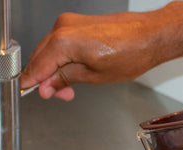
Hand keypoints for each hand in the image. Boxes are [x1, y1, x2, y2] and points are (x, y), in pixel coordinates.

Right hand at [20, 2, 182, 100]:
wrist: (151, 36)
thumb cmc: (131, 54)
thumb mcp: (95, 76)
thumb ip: (65, 79)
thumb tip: (47, 86)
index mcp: (63, 41)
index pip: (37, 65)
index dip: (34, 83)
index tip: (32, 94)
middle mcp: (63, 27)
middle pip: (40, 56)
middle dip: (46, 78)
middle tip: (58, 95)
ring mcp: (71, 22)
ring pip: (50, 50)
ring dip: (55, 69)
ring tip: (70, 88)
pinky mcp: (79, 22)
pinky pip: (61, 42)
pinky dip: (63, 58)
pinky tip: (73, 71)